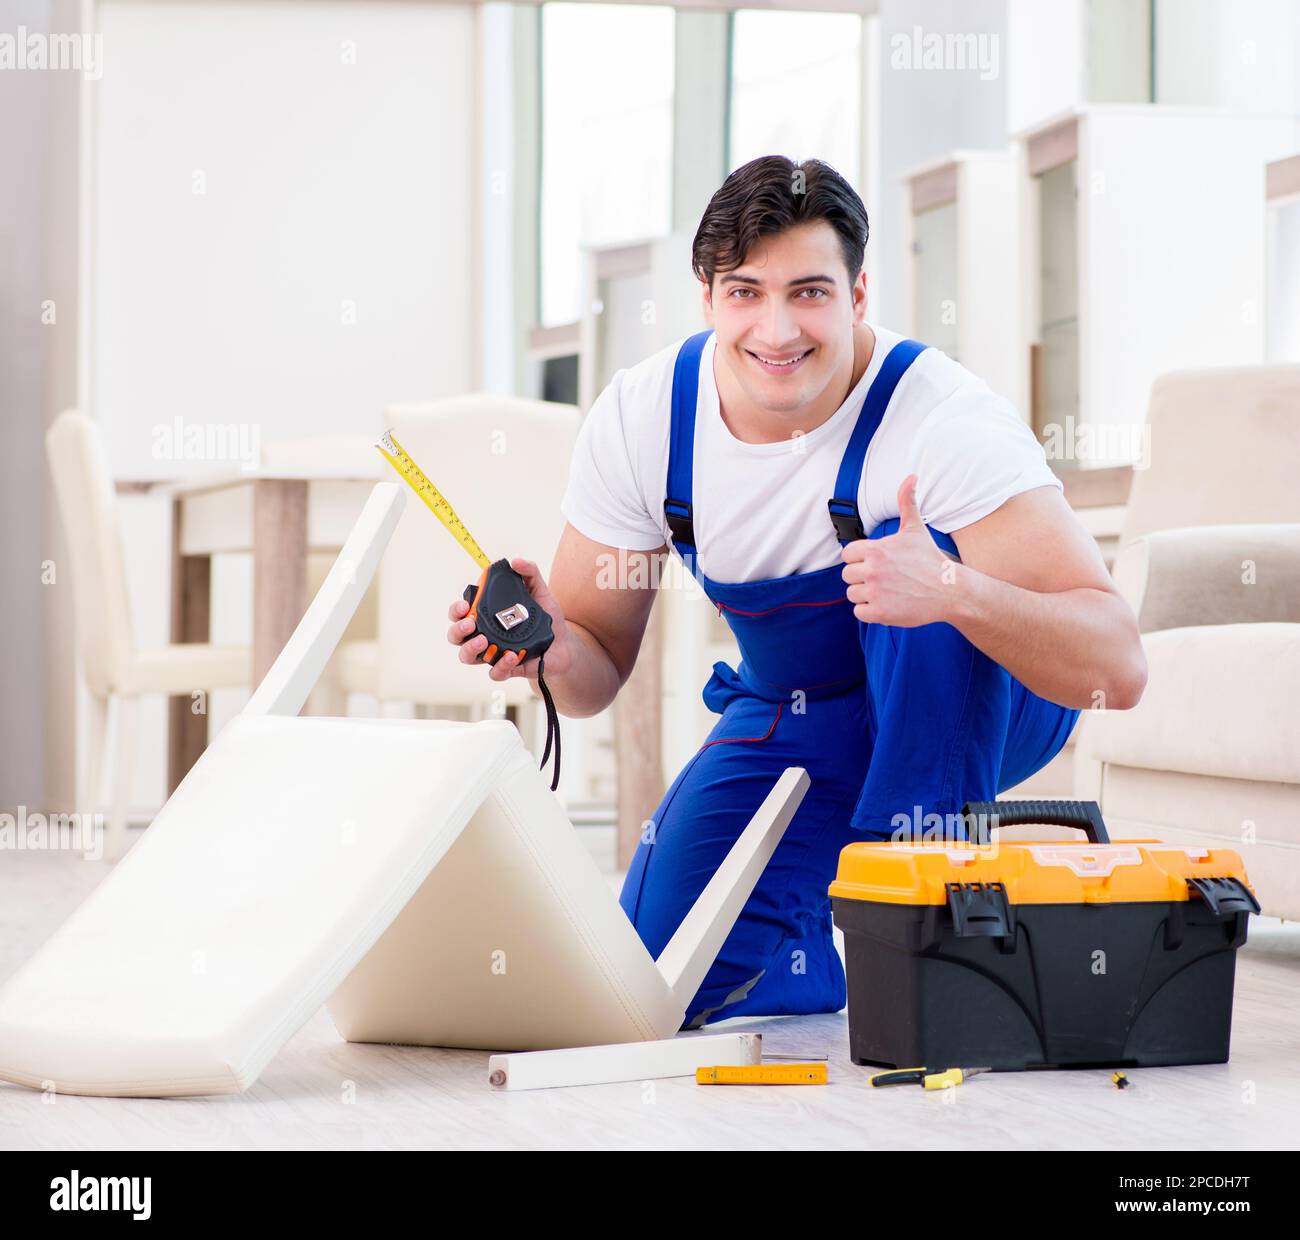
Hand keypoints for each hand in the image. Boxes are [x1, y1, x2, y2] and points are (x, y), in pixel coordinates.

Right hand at [446, 557, 575, 682]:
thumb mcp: (540, 591)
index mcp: (486, 615)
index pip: (460, 613)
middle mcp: (484, 635)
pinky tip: (511, 656)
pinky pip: (494, 673)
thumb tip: (515, 561)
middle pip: (456, 636)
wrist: (565, 644)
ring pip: (467, 657)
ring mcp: (493, 653)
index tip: (464, 605)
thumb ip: (529, 573)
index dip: (456, 610)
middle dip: (457, 630)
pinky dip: (500, 666)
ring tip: (483, 640)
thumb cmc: (546, 618)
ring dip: (470, 649)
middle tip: (470, 624)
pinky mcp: (506, 669)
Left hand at [840, 476, 959, 627]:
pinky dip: (871, 611)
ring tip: (888, 591)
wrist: (950, 591)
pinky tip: (888, 604)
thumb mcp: (916, 529)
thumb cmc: (930, 559)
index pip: (847, 555)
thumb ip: (907, 502)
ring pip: (853, 594)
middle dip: (862, 577)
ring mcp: (875, 593)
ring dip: (866, 595)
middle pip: (847, 575)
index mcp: (875, 550)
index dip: (860, 559)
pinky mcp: (880, 613)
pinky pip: (860, 612)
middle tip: (885, 578)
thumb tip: (911, 476)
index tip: (877, 563)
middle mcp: (872, 570)